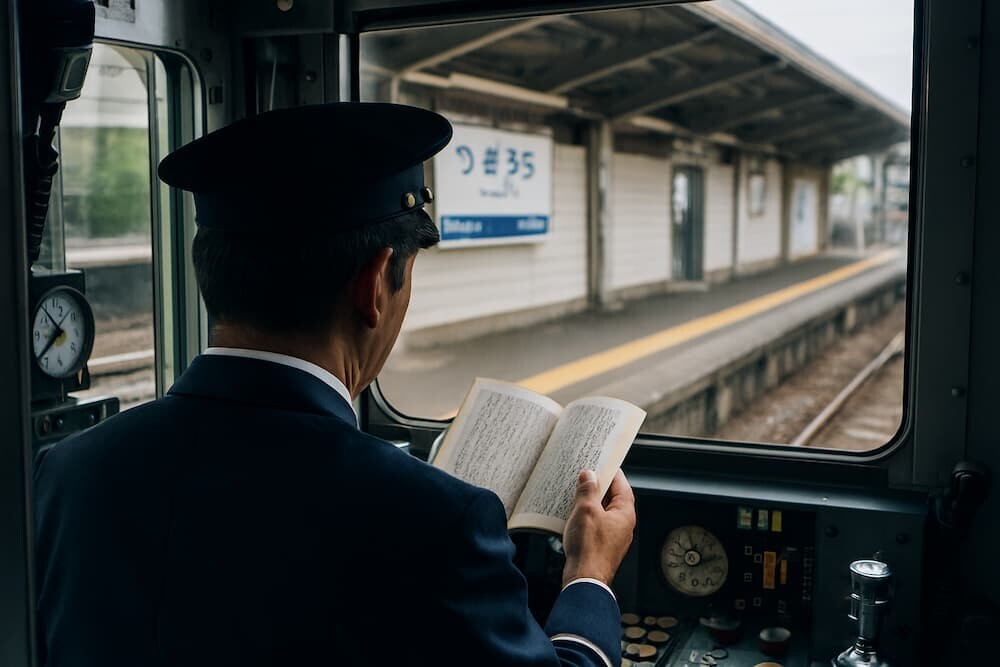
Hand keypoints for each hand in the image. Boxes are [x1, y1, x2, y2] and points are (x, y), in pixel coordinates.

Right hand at [561, 469, 635, 587]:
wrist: (584, 580)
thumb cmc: (589, 548)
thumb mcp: (586, 510)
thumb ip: (588, 490)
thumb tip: (589, 476)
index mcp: (625, 513)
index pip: (622, 486)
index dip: (612, 472)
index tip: (603, 463)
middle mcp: (623, 525)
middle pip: (612, 498)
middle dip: (598, 487)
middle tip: (585, 477)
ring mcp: (613, 537)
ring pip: (603, 512)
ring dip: (590, 503)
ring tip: (576, 495)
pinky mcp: (602, 546)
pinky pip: (596, 525)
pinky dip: (587, 517)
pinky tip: (574, 516)